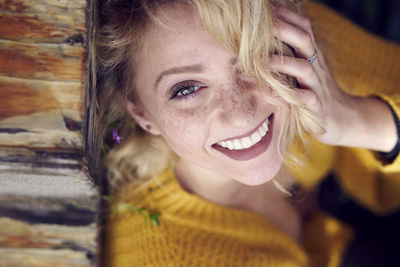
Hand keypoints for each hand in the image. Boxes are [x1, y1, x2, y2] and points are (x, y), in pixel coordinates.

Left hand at [270, 5, 396, 151]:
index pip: (304, 28)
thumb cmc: (314, 90)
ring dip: (283, 62)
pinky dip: (290, 95)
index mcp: (312, 55)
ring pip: (304, 68)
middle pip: (305, 41)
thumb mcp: (304, 69)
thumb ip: (290, 54)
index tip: (267, 9)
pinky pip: (306, 99)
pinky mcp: (317, 107)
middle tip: (262, 26)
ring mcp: (317, 86)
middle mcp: (316, 66)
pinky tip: (272, 93)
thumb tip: (264, 40)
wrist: (341, 117)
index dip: (288, 16)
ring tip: (262, 61)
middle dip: (284, 30)